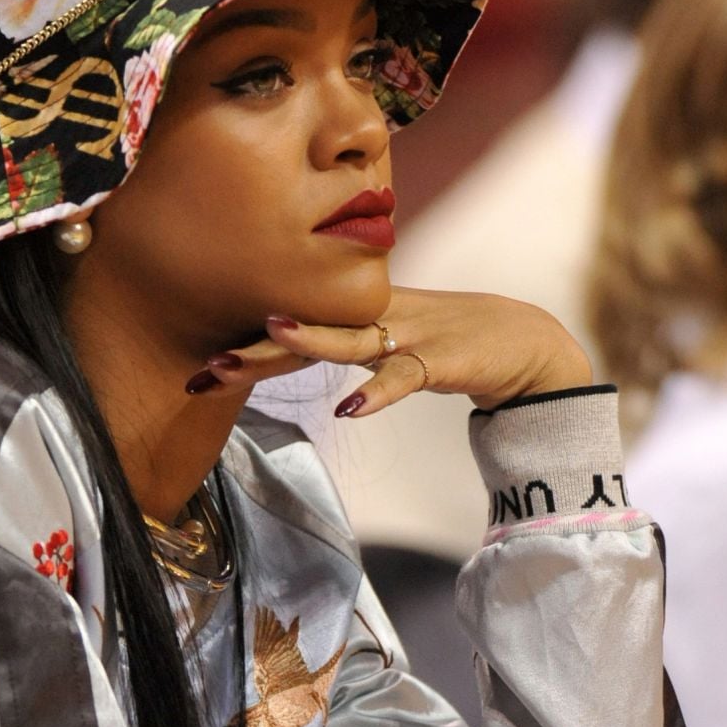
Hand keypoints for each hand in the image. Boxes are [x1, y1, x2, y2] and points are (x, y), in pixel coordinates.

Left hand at [191, 287, 591, 414]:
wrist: (528, 345)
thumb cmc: (456, 347)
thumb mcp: (391, 346)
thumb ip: (350, 345)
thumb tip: (296, 348)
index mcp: (361, 317)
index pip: (295, 324)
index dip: (247, 344)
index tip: (198, 367)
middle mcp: (377, 320)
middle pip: (308, 329)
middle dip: (255, 347)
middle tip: (206, 365)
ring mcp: (410, 336)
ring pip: (351, 340)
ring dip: (310, 340)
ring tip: (269, 335)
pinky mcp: (443, 359)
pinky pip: (405, 377)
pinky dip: (379, 393)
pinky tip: (351, 409)